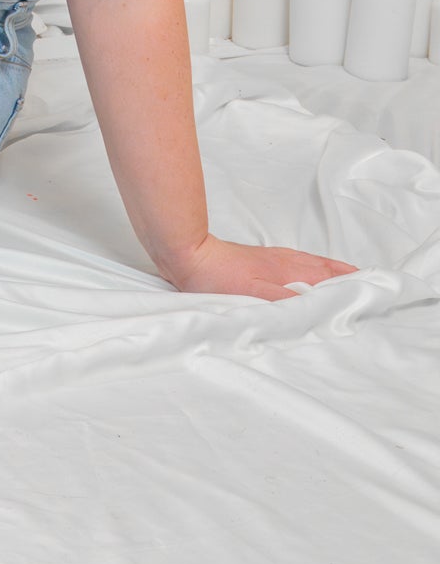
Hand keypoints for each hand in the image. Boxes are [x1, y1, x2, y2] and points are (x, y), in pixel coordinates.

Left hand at [162, 232, 360, 299]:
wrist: (188, 255)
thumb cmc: (218, 278)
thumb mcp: (255, 296)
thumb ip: (287, 303)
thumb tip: (318, 308)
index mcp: (290, 271)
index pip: (331, 278)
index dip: (353, 286)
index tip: (374, 295)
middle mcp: (287, 262)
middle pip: (328, 269)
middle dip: (351, 279)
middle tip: (371, 289)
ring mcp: (275, 258)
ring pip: (314, 265)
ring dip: (334, 274)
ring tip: (351, 283)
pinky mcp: (262, 259)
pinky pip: (299, 264)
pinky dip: (315, 271)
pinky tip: (310, 277)